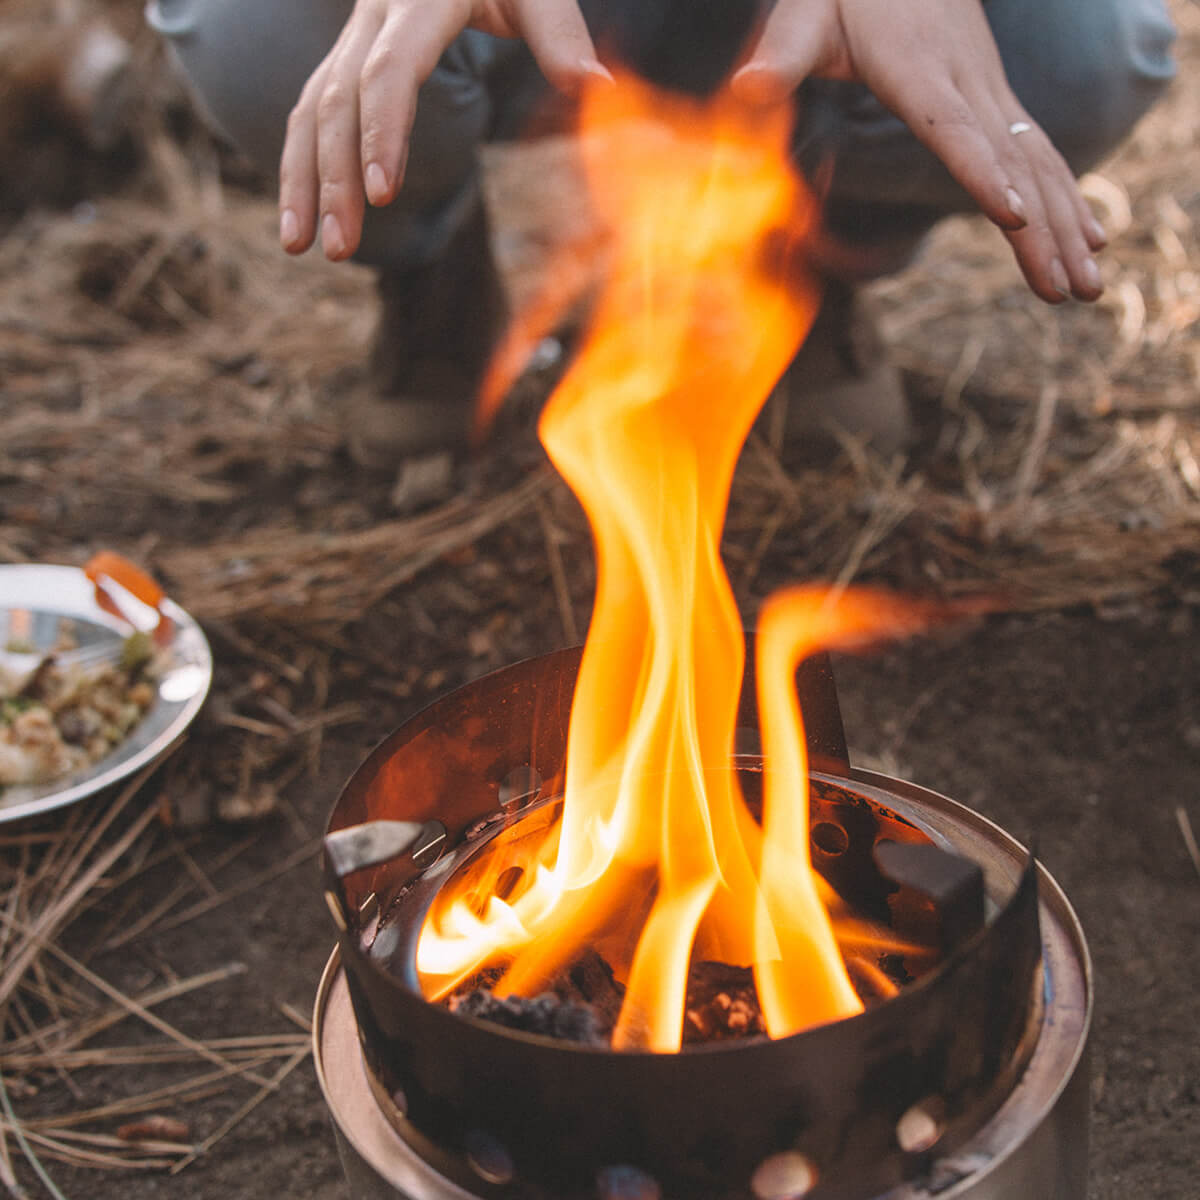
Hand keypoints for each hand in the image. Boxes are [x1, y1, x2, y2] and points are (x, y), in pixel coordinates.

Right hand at [278, 0, 606, 260]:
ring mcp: (353, 38)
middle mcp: (374, 16)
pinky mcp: (345, 59)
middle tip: (340, 250)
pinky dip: (301, 164)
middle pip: (341, 102)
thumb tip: (593, 83)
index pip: (390, 70)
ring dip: (305, 181)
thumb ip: (559, 32)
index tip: (382, 195)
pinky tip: (302, 215)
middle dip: (336, 179)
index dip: (382, 132)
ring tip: (302, 247)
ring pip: (313, 110)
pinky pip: (311, 112)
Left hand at [732, 0, 1107, 302]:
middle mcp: (966, 82)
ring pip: (1037, 163)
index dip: (984, 172)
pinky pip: (1038, 153)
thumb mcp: (806, 15)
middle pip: (1010, 162)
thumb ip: (782, 55)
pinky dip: (1067, 197)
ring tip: (1089, 289)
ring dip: (1068, 227)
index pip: (952, 128)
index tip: (1015, 217)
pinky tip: (1088, 239)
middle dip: (1045, 230)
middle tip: (1069, 293)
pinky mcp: (994, 97)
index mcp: (915, 70)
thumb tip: (747, 90)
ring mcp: (988, 89)